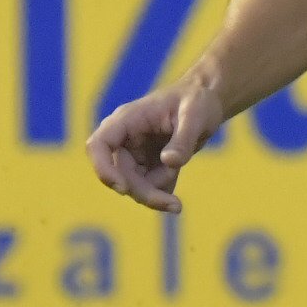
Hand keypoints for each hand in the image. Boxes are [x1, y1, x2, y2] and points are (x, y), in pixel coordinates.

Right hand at [84, 74, 224, 214]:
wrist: (207, 101)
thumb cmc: (198, 100)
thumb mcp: (194, 116)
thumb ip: (182, 140)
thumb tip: (168, 162)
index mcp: (127, 120)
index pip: (99, 145)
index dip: (104, 169)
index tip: (123, 188)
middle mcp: (125, 138)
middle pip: (120, 175)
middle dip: (145, 193)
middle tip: (175, 205)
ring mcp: (134, 153)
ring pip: (133, 186)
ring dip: (157, 192)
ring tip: (180, 174)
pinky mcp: (146, 165)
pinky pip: (148, 187)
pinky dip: (162, 191)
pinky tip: (177, 177)